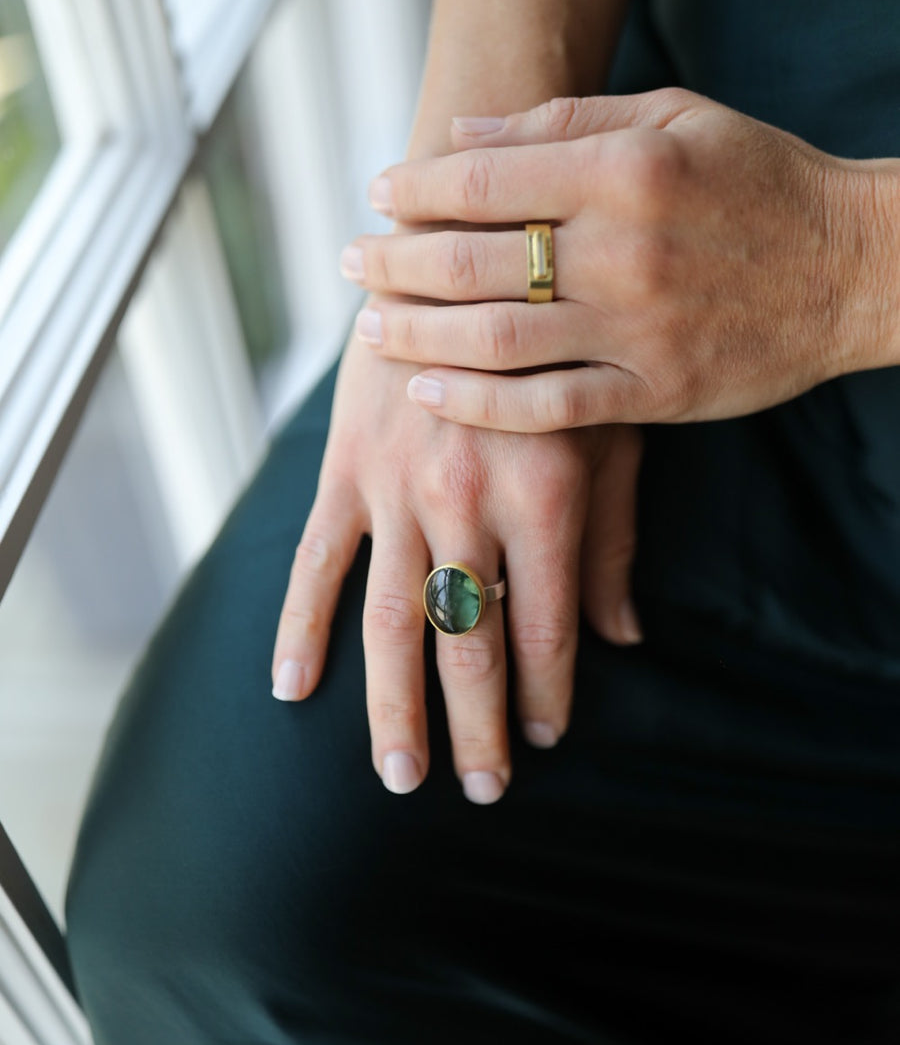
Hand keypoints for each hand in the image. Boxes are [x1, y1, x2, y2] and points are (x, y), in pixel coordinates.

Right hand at [270, 333, 640, 803]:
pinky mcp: (346, 470)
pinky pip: (316, 561)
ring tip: (399, 776)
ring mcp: (398, 489)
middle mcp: (468, 503)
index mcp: (545, 497)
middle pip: (470, 642)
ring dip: (393, 707)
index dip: (547, 695)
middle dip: (478, 726)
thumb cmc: (556, 345)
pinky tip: (291, 688)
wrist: (462, 250)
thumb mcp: (608, 431)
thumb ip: (613, 538)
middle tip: (480, 794)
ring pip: (393, 621)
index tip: (545, 741)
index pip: (547, 629)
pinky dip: (300, 626)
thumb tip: (623, 638)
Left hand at [345, 90, 894, 430]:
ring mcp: (635, 331)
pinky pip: (547, 407)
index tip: (377, 198)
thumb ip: (563, 120)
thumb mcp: (673, 117)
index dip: (416, 191)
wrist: (851, 268)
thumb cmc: (759, 182)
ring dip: (418, 337)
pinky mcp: (653, 394)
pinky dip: (479, 404)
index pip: (485, 180)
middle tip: (351, 266)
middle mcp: (622, 250)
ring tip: (370, 331)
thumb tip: (461, 134)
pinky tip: (429, 394)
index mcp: (623, 169)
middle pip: (474, 262)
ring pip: (496, 340)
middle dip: (396, 263)